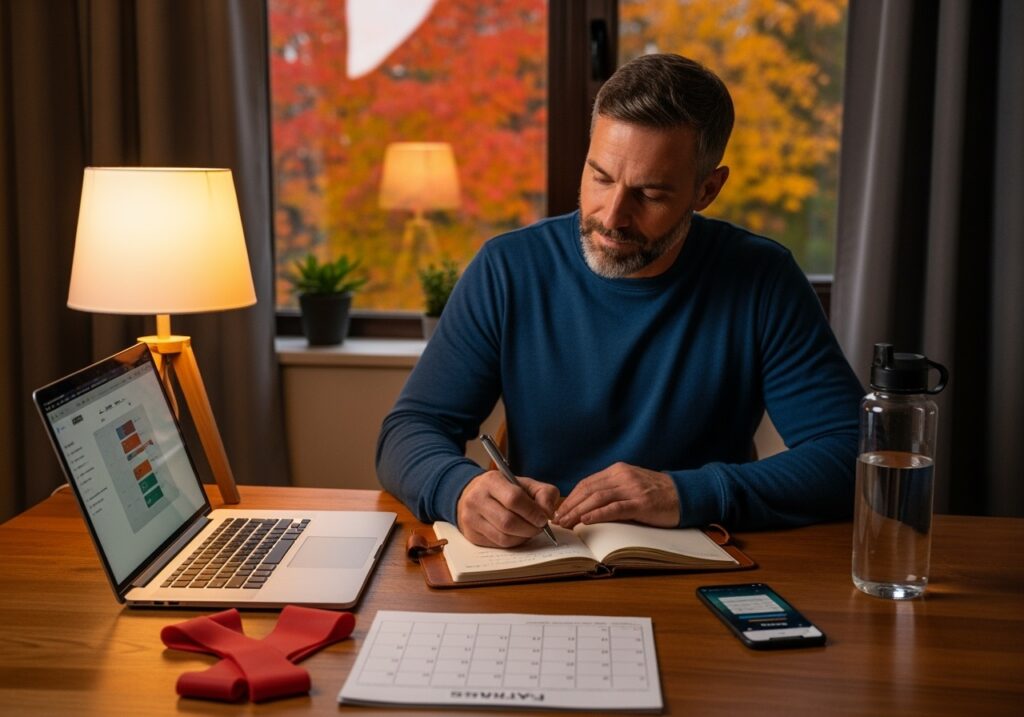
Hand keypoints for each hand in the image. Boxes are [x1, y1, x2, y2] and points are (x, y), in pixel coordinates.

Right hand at [456, 471, 559, 547]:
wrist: (472, 494)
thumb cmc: (504, 489)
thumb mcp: (525, 483)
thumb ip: (544, 493)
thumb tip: (549, 513)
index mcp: (491, 481)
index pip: (514, 499)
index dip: (532, 512)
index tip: (543, 518)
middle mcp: (476, 499)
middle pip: (508, 522)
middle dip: (529, 528)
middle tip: (539, 528)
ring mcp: (471, 519)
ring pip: (503, 537)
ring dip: (523, 537)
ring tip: (529, 531)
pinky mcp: (472, 535)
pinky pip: (498, 545)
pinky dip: (513, 542)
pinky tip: (517, 535)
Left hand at [553, 462, 678, 528]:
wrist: (685, 493)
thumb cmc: (657, 493)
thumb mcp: (631, 485)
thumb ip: (612, 490)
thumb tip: (586, 505)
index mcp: (618, 471)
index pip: (587, 483)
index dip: (571, 497)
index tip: (559, 510)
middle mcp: (622, 476)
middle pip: (588, 490)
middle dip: (571, 506)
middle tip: (558, 520)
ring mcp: (632, 489)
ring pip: (598, 499)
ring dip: (579, 512)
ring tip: (567, 523)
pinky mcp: (642, 503)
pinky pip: (615, 508)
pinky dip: (598, 514)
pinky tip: (586, 520)